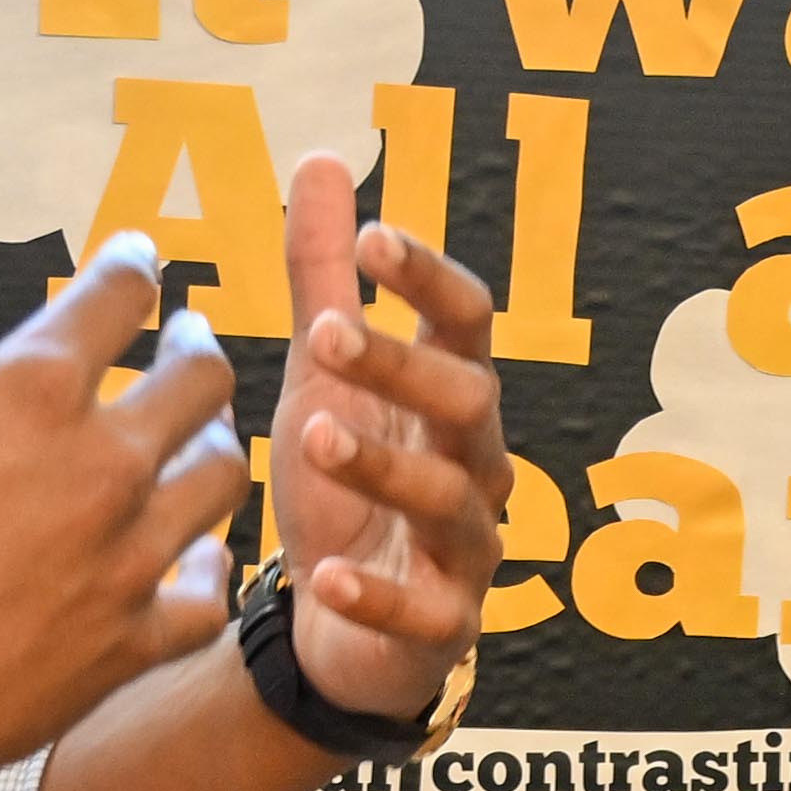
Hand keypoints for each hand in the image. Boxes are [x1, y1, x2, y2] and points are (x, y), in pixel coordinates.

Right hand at [0, 177, 245, 790]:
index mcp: (32, 392)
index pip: (120, 295)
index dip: (132, 269)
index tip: (135, 266)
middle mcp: (101, 466)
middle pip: (203, 380)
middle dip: (197, 348)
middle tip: (185, 346)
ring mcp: (128, 558)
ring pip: (223, 480)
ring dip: (215, 448)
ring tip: (198, 440)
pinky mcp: (133, 640)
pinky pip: (208, 594)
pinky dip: (207, 570)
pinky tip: (193, 556)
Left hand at [251, 148, 511, 726]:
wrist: (340, 631)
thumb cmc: (344, 489)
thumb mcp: (324, 377)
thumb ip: (325, 279)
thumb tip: (323, 159)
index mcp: (452, 398)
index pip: (466, 323)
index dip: (428, 277)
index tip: (374, 235)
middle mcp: (476, 466)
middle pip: (467, 402)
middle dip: (402, 365)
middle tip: (325, 332)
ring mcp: (468, 551)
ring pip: (450, 502)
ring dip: (384, 467)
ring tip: (314, 434)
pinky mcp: (442, 628)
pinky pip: (423, 611)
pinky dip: (375, 594)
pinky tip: (323, 575)